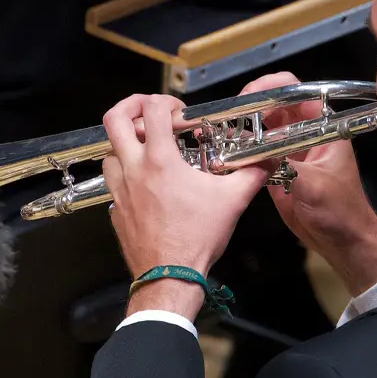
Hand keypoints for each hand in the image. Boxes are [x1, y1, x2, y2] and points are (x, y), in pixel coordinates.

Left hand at [100, 94, 268, 319]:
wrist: (169, 276)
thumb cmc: (196, 238)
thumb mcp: (232, 201)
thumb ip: (251, 175)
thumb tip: (268, 161)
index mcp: (159, 160)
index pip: (151, 109)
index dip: (165, 101)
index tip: (179, 112)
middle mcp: (133, 169)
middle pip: (114, 119)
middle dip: (130, 106)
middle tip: (146, 110)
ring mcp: (119, 190)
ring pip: (109, 151)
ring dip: (124, 143)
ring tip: (146, 148)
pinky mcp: (115, 209)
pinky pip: (113, 181)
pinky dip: (124, 173)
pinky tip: (144, 183)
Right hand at [238, 73, 376, 295]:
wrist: (344, 244)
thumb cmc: (340, 211)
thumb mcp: (314, 184)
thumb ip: (283, 163)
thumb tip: (250, 146)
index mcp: (323, 128)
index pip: (297, 93)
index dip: (271, 87)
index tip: (248, 96)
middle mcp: (304, 135)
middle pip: (273, 107)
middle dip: (250, 108)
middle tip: (226, 117)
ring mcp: (288, 153)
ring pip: (261, 130)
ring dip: (241, 130)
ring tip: (219, 134)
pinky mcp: (275, 172)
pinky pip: (254, 155)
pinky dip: (239, 153)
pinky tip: (223, 155)